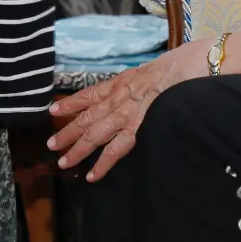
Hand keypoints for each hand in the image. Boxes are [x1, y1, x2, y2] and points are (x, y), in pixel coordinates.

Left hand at [46, 39, 204, 180]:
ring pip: (93, 135)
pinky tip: (91, 175)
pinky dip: (102, 164)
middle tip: (51, 145)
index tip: (54, 110)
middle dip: (67, 132)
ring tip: (63, 162)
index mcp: (120, 83)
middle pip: (86, 119)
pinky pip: (115, 150)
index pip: (89, 95)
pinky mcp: (137, 130)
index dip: (71, 104)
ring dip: (77, 150)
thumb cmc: (176, 66)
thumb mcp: (151, 68)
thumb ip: (139, 81)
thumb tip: (138, 86)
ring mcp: (125, 115)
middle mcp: (117, 99)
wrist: (188, 69)